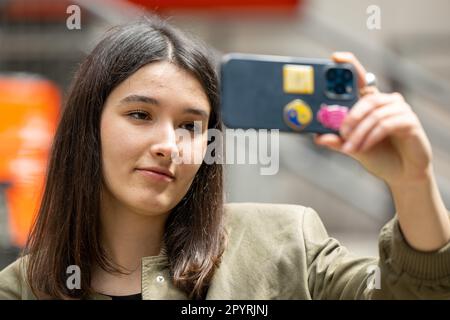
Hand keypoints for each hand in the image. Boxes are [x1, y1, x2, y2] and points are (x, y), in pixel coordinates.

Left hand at [314, 52, 432, 186]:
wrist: (400, 173)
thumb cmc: (377, 155)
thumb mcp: (352, 148)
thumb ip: (337, 141)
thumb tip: (318, 137)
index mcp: (370, 102)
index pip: (360, 78)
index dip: (349, 64)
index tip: (334, 57)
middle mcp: (386, 101)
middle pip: (366, 99)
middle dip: (350, 117)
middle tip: (341, 133)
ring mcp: (400, 109)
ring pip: (374, 114)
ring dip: (359, 133)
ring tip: (350, 148)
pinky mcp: (409, 122)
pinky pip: (386, 125)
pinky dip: (370, 137)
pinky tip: (363, 148)